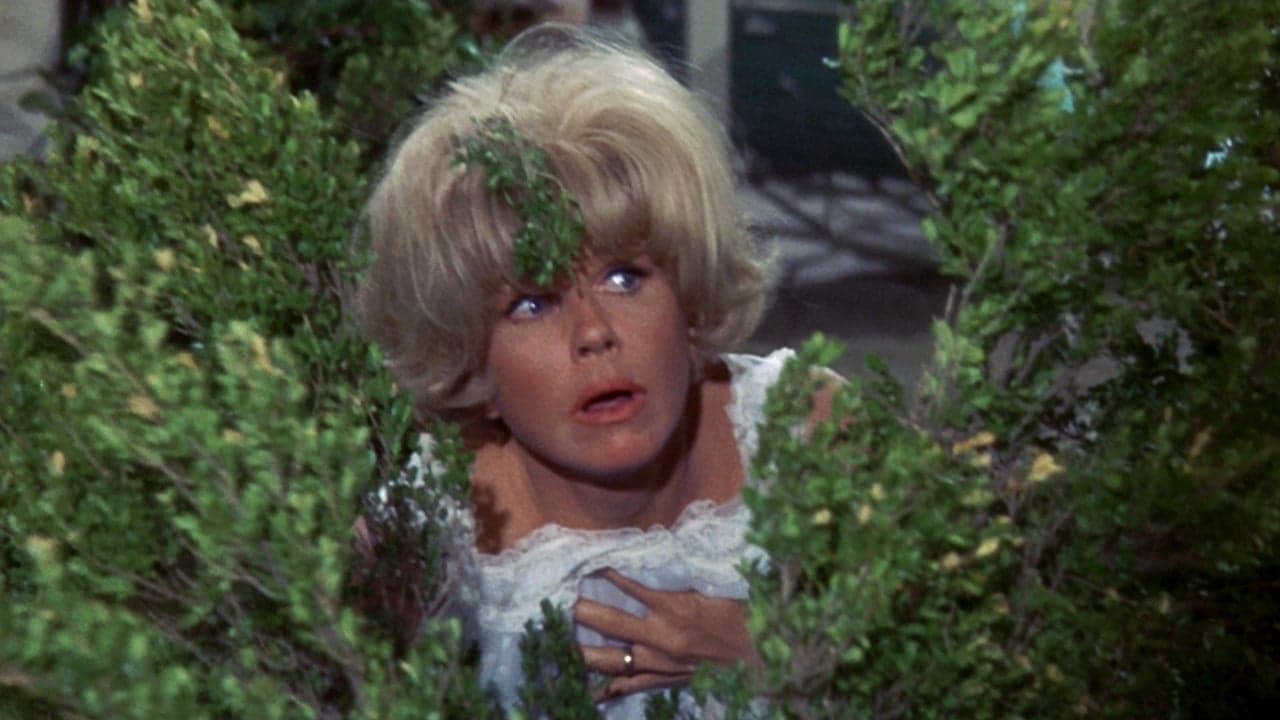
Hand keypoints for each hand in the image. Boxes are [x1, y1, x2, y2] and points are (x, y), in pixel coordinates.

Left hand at [573, 569, 760, 700]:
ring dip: (584, 651)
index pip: (630, 585)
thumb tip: (660, 549)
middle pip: (611, 622)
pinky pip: (631, 686)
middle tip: (557, 602)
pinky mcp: (664, 680)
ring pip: (613, 658)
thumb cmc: (741, 617)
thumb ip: (684, 574)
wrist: (760, 659)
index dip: (606, 572)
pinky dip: (608, 689)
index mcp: (674, 607)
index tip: (585, 562)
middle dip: (583, 611)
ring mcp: (660, 662)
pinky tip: (586, 691)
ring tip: (558, 643)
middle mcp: (661, 636)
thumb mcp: (716, 587)